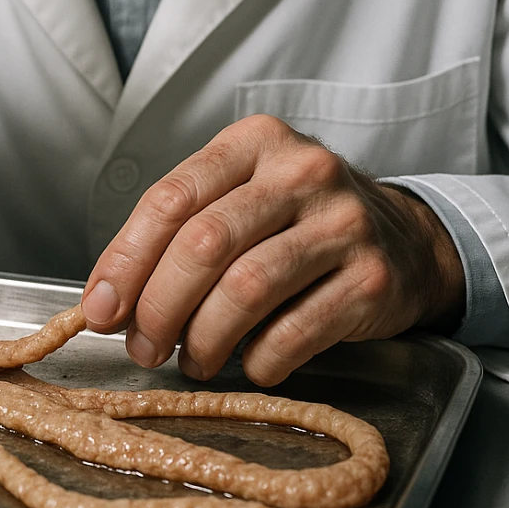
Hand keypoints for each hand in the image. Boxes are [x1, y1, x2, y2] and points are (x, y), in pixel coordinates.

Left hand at [81, 115, 465, 386]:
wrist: (407, 241)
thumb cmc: (301, 222)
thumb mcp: (243, 200)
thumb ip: (179, 234)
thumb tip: (108, 301)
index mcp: (254, 143)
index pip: (172, 198)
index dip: (126, 260)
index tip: (101, 308)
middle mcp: (301, 172)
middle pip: (204, 243)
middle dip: (159, 306)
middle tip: (143, 348)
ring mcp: (342, 223)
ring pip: (247, 288)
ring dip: (204, 338)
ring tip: (192, 361)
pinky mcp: (372, 278)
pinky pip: (296, 330)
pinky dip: (259, 359)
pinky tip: (249, 364)